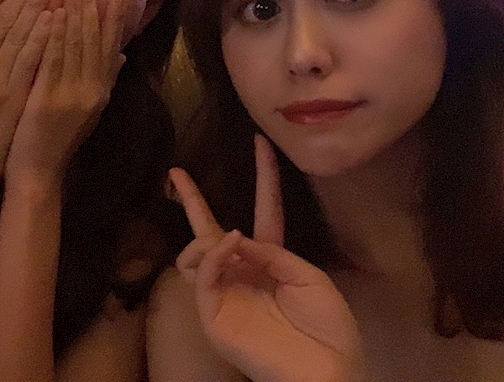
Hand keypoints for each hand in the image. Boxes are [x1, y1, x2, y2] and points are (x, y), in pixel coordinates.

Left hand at [4, 0, 124, 189]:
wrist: (39, 172)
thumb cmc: (57, 139)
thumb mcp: (87, 110)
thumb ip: (103, 80)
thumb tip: (123, 56)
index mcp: (101, 90)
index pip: (110, 46)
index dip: (112, 17)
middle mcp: (93, 90)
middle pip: (94, 40)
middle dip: (90, 5)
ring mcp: (72, 95)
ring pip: (75, 46)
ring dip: (72, 12)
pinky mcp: (49, 99)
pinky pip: (53, 62)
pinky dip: (53, 36)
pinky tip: (51, 14)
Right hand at [170, 135, 361, 381]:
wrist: (325, 371)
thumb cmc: (327, 327)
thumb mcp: (308, 276)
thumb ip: (271, 251)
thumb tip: (235, 235)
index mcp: (272, 259)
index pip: (264, 210)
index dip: (263, 177)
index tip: (260, 144)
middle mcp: (243, 271)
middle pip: (211, 228)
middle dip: (193, 199)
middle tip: (175, 172)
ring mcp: (226, 293)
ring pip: (200, 250)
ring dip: (209, 236)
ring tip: (228, 239)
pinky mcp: (213, 314)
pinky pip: (204, 275)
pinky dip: (214, 254)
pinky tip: (231, 244)